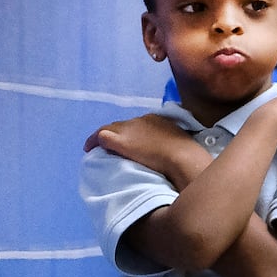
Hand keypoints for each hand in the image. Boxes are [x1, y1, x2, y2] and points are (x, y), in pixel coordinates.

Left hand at [85, 114, 206, 183]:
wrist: (183, 157)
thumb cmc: (187, 155)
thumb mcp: (180, 143)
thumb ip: (173, 144)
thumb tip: (174, 152)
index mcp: (156, 119)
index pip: (136, 124)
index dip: (130, 132)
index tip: (129, 141)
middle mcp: (141, 121)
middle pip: (121, 125)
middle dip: (115, 133)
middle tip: (109, 145)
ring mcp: (130, 130)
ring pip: (109, 129)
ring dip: (102, 137)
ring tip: (95, 147)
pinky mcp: (121, 141)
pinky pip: (101, 137)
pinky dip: (93, 141)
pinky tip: (89, 149)